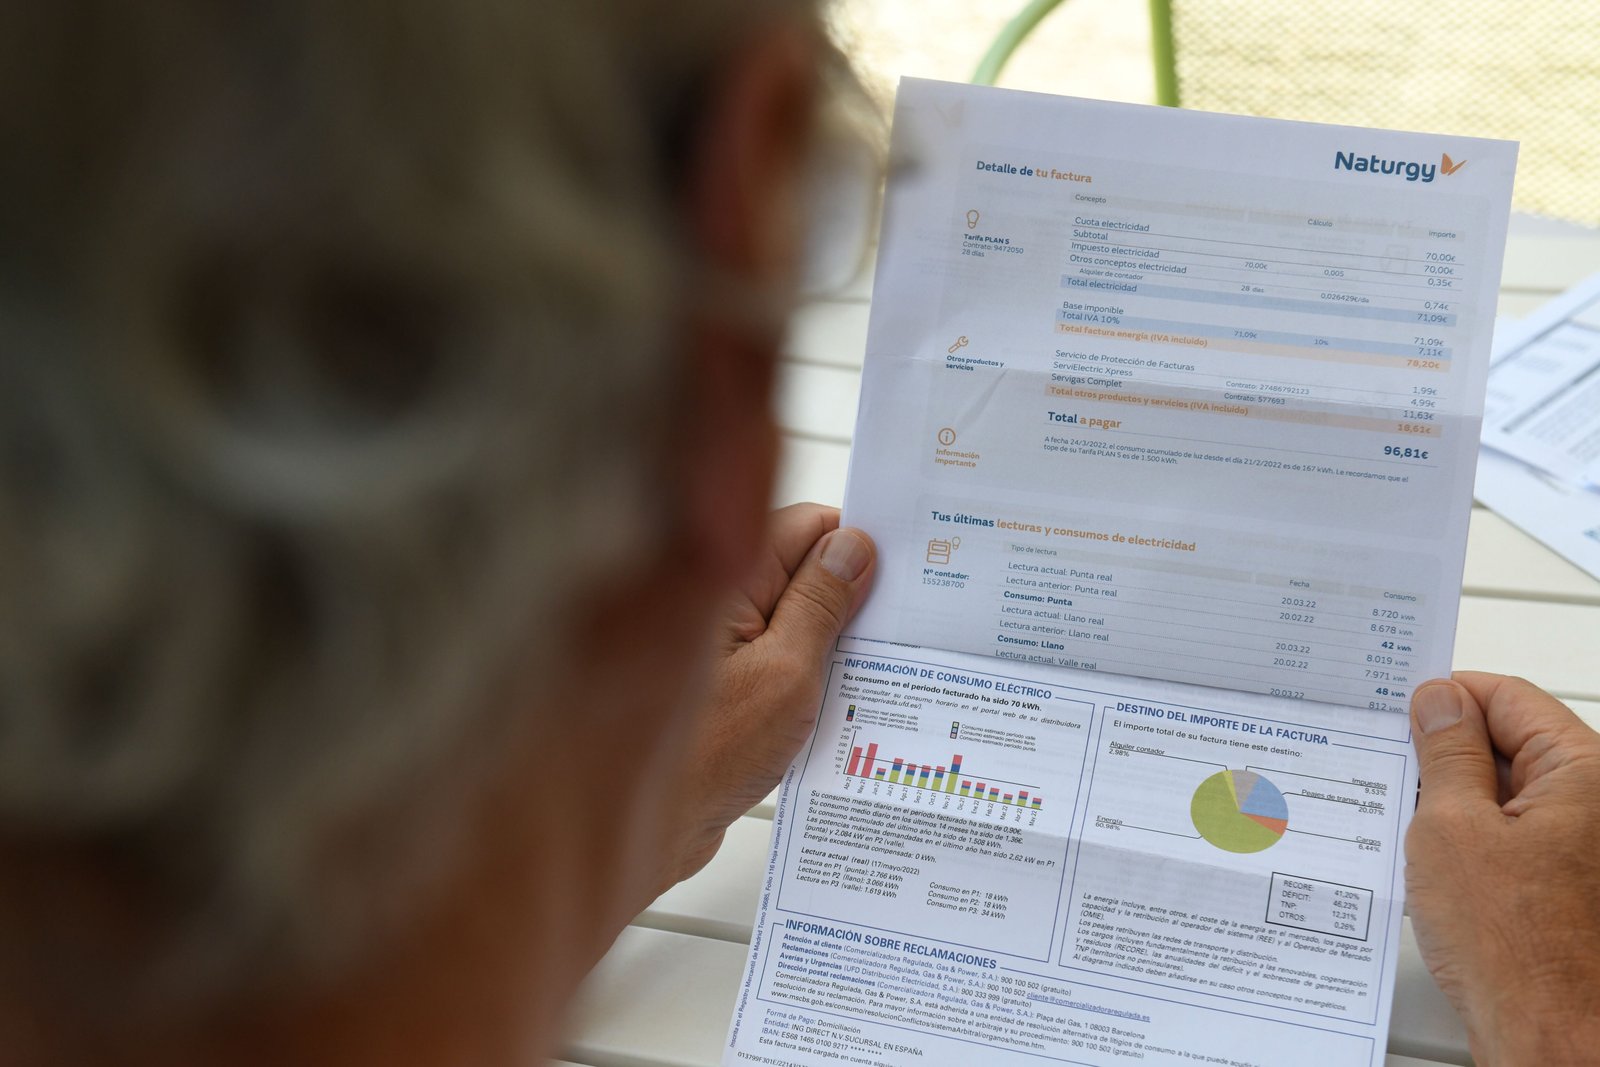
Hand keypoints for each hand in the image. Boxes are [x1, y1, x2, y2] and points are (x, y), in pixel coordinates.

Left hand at [664, 503, 874, 888]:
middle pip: (798, 570)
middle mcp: (714, 600)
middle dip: (846, 594)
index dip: (854, 542)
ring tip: (865, 674)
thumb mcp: (785, 675)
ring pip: (789, 617)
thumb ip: (820, 605)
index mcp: (723, 579)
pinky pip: (774, 656)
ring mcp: (716, 641)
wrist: (644, 832)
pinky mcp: (719, 680)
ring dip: (826, 640)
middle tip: (893, 628)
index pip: (804, 527)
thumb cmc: (699, 759)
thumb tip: (851, 549)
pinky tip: (831, 703)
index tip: (899, 568)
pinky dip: (803, 672)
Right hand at [1405, 673, 1599, 1064]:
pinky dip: (1474, 840)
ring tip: (1414, 830)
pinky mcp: (1570, 884)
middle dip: (1447, 753)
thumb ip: (1445, 753)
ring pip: (1509, 792)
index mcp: (1584, 772)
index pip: (1507, 697)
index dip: (1446, 698)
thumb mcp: (1451, 827)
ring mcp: (1586, 846)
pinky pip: (1515, 835)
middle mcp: (1598, 804)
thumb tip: (1439, 701)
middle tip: (1392, 772)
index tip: (1399, 711)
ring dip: (1457, 801)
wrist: (1552, 1039)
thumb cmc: (1515, 949)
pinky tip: (1439, 868)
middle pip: (1512, 742)